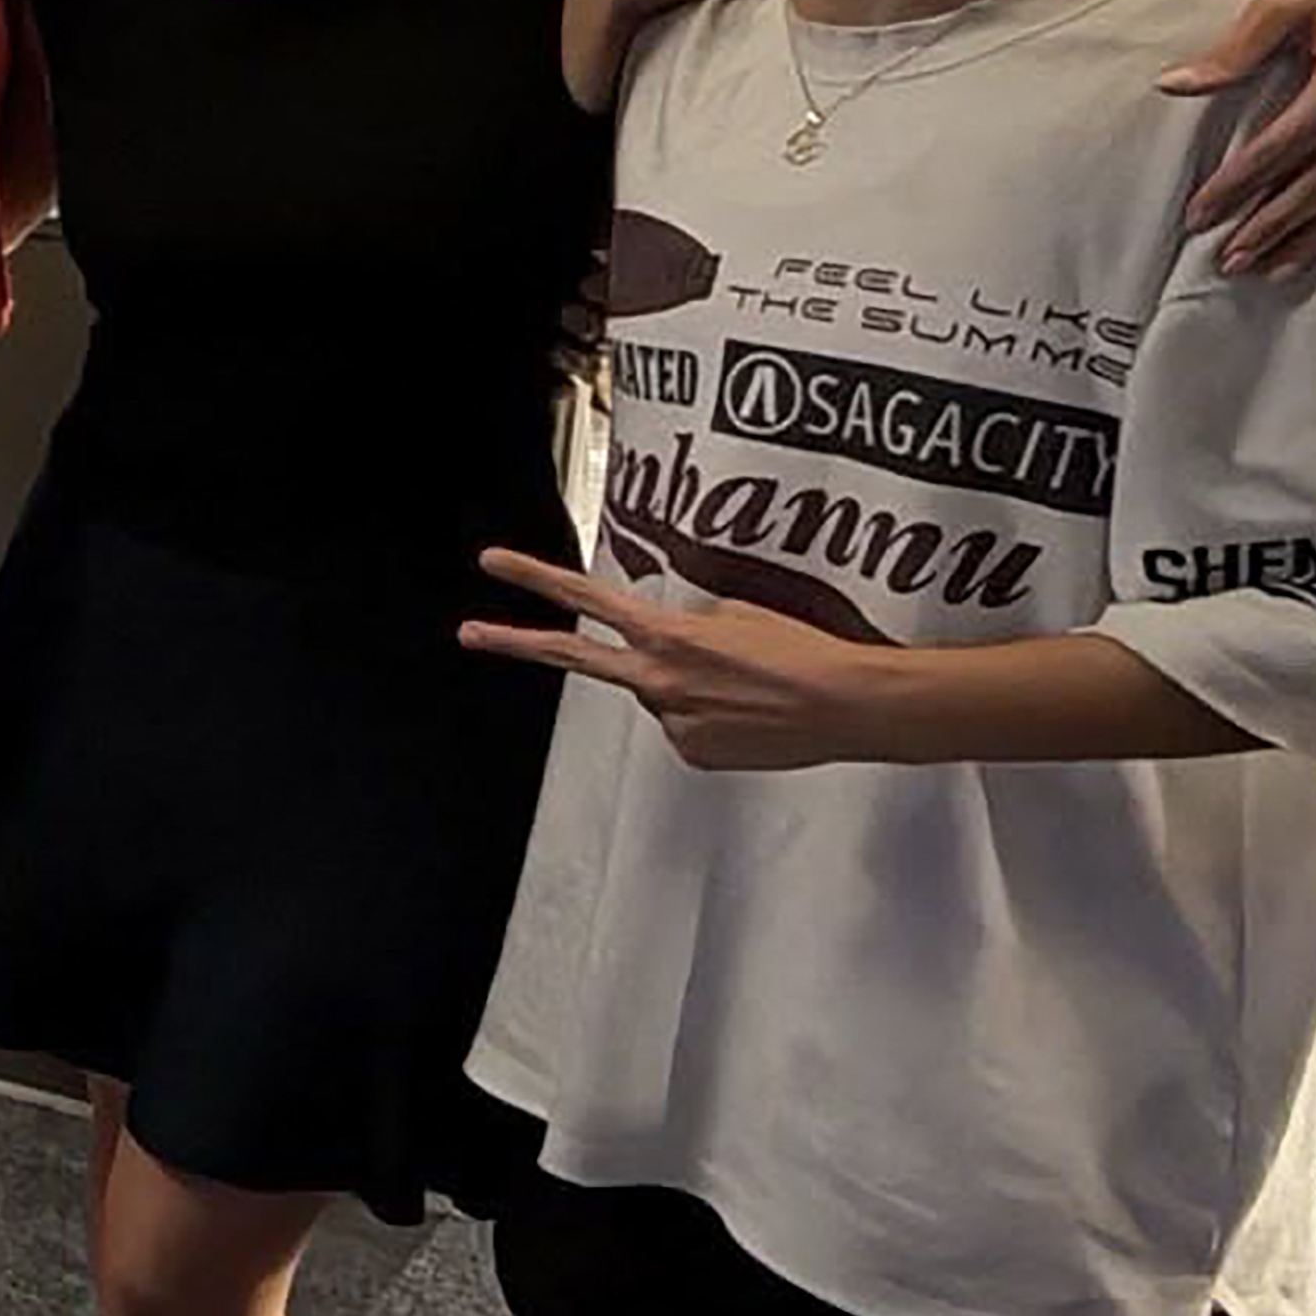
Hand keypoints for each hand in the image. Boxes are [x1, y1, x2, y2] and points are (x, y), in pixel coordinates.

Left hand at [460, 547, 887, 769]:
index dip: (536, 578)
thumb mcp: (739, 613)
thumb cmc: (804, 650)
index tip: (493, 563)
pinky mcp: (692, 752)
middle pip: (575, 657)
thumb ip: (690, 625)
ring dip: (690, 689)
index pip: (588, 599)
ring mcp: (670, 720)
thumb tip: (673, 644)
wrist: (847, 704)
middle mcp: (656, 679)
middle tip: (467, 632)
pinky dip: (713, 719)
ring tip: (747, 687)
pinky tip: (752, 715)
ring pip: (660, 695)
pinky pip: (689, 727)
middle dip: (516, 643)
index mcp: (667, 634)